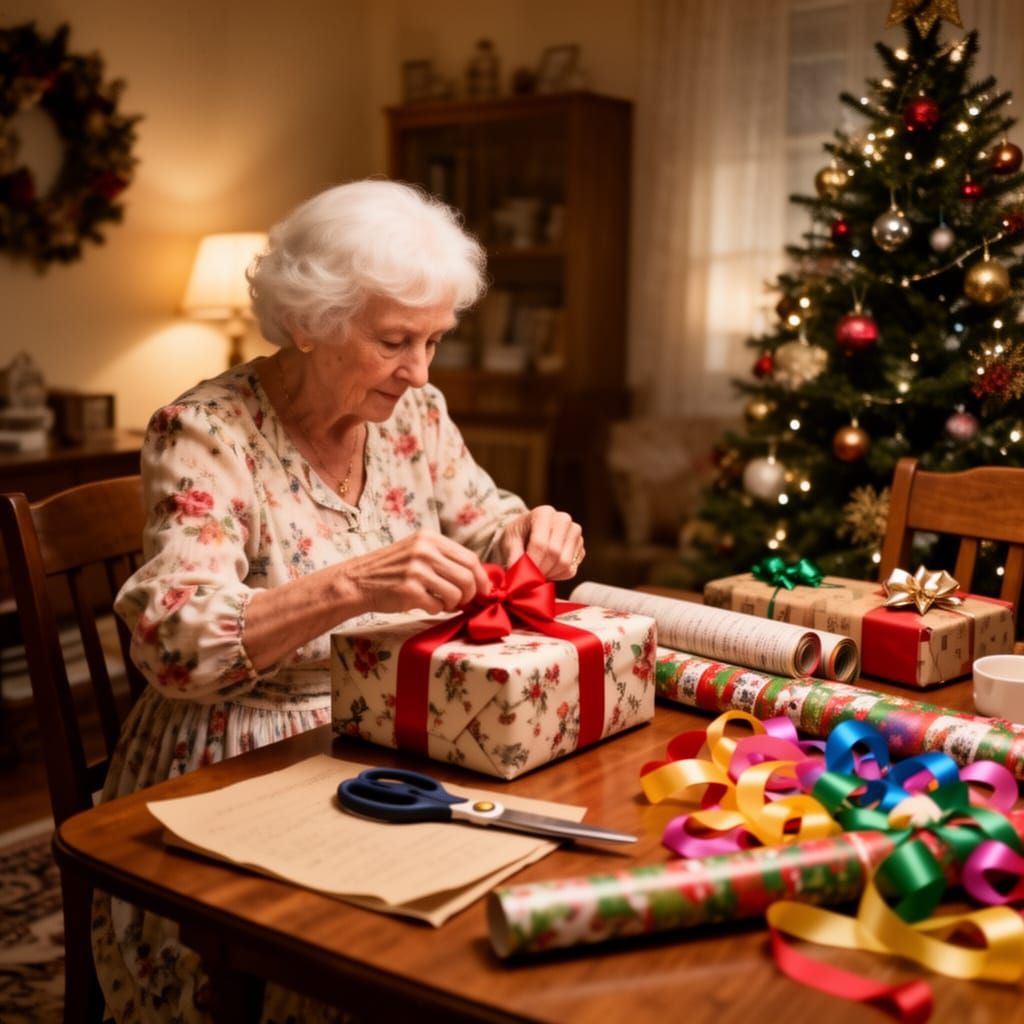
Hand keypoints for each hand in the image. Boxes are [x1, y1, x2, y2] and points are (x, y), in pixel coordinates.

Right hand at [343, 531, 490, 614]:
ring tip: (441, 602)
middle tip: (462, 602)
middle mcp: (425, 551)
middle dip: (470, 594)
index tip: (483, 591)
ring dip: (453, 604)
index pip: (470, 558)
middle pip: (467, 577)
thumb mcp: (417, 551)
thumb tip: (477, 578)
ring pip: (456, 593)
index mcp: (430, 538)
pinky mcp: (409, 590)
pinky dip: (436, 609)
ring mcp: (417, 570)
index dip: (481, 578)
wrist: (357, 581)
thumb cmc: (391, 570)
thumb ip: (444, 559)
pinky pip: (438, 606)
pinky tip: (425, 604)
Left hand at [498, 505, 584, 580]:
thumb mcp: (509, 541)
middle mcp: (563, 519)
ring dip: (549, 574)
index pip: (540, 544)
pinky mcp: (580, 547)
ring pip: (565, 564)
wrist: (530, 532)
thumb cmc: (519, 534)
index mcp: (544, 513)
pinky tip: (548, 569)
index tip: (523, 577)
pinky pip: (570, 570)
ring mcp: (575, 533)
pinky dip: (557, 576)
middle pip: (554, 554)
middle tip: (529, 578)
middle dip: (540, 571)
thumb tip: (517, 576)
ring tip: (537, 572)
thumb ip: (513, 557)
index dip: (532, 564)